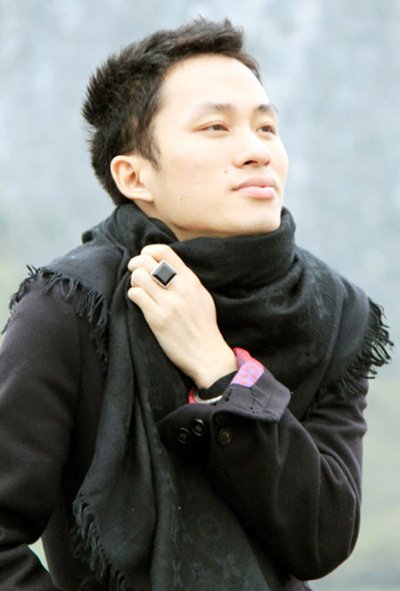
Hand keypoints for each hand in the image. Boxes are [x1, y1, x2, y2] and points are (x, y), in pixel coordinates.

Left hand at [127, 244, 236, 387]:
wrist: (207, 355)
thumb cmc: (204, 327)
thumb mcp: (202, 296)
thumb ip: (186, 280)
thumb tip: (166, 266)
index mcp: (192, 281)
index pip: (164, 251)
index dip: (148, 251)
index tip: (145, 259)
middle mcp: (180, 289)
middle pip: (147, 261)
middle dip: (135, 264)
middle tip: (134, 272)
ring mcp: (169, 304)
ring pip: (138, 277)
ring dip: (133, 281)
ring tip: (138, 289)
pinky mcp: (158, 319)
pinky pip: (136, 295)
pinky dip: (133, 295)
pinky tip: (138, 301)